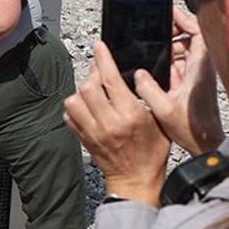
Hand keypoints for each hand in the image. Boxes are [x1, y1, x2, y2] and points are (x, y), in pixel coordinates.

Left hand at [64, 42, 170, 205]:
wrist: (136, 181)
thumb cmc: (152, 152)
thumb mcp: (159, 121)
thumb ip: (148, 97)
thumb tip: (135, 74)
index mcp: (130, 116)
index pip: (110, 80)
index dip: (104, 59)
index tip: (100, 47)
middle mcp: (108, 123)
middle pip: (87, 87)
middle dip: (92, 74)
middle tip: (100, 71)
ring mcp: (93, 132)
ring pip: (74, 100)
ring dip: (82, 91)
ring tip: (94, 91)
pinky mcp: (83, 139)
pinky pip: (69, 116)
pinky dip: (75, 107)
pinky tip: (87, 106)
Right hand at [134, 7, 223, 154]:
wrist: (205, 145)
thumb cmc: (193, 130)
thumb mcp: (163, 108)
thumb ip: (148, 89)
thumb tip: (138, 74)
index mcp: (199, 69)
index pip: (199, 34)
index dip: (185, 20)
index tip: (170, 13)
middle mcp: (201, 70)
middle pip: (191, 39)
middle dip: (173, 32)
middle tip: (155, 30)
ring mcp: (197, 77)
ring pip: (186, 52)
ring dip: (170, 48)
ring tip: (151, 48)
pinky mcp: (192, 86)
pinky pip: (182, 65)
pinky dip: (170, 61)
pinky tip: (155, 67)